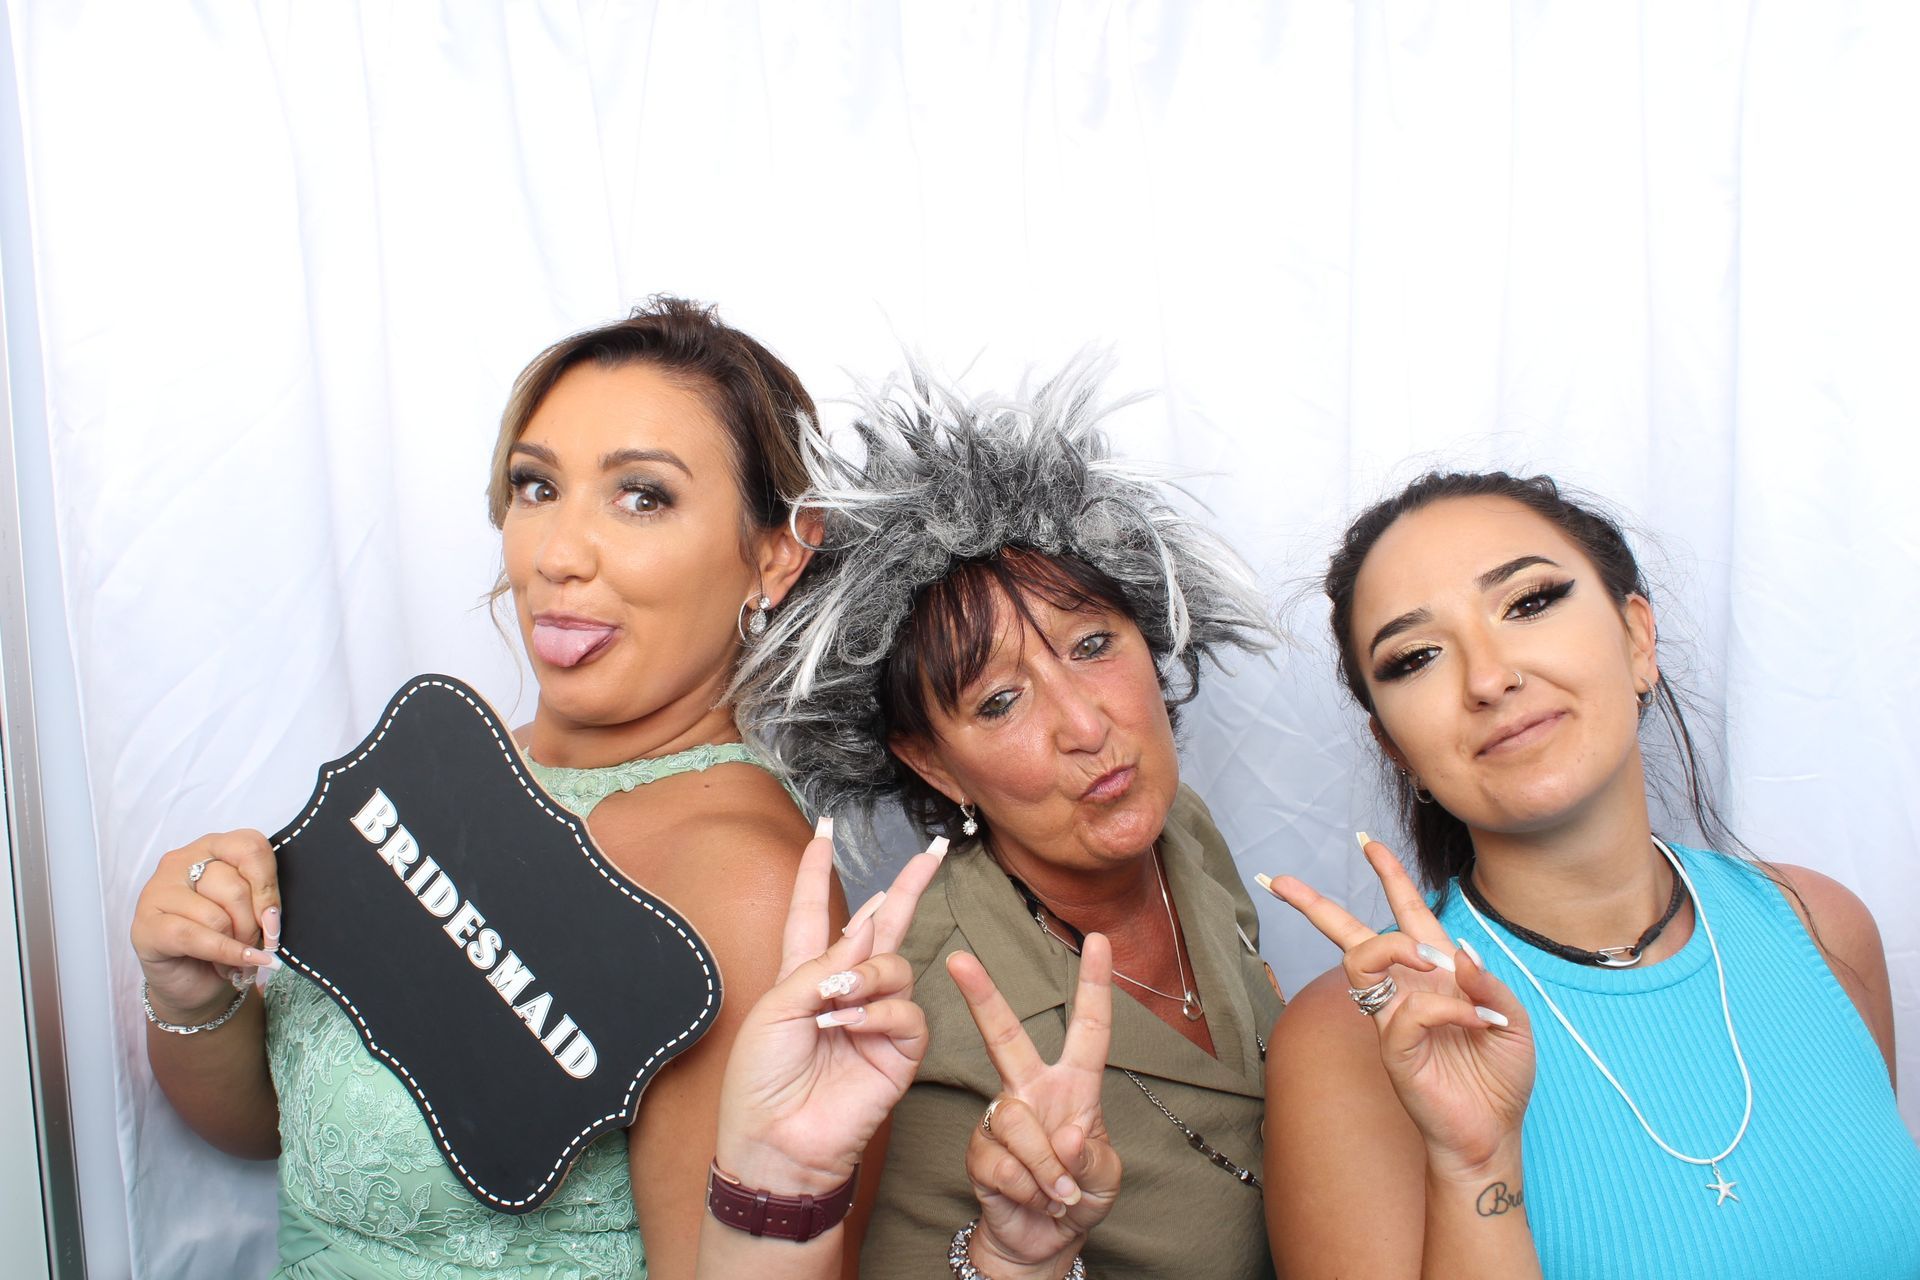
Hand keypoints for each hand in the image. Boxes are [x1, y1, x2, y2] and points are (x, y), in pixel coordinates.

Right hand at [130, 830, 281, 1022]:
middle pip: (235, 886)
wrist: (193, 981)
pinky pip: (194, 937)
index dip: (268, 886)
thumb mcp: (251, 912)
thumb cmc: (225, 939)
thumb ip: (262, 902)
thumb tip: (271, 916)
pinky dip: (222, 954)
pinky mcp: (146, 926)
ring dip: (235, 944)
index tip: (273, 918)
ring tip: (233, 958)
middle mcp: (181, 862)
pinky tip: (231, 967)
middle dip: (252, 925)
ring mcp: (158, 892)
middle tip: (253, 945)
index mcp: (213, 848)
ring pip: (216, 914)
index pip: (250, 847)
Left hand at [711, 822, 947, 1194]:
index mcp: (802, 976)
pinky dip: (877, 1012)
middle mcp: (844, 990)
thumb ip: (823, 962)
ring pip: (894, 965)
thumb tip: (870, 925)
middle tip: (933, 852)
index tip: (821, 834)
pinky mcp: (899, 1050)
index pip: (812, 913)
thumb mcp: (775, 1006)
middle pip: (881, 925)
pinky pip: (906, 1010)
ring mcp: (875, 1019)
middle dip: (907, 887)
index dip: (815, 874)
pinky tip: (849, 1027)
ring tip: (835, 1001)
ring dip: (866, 974)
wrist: (777, 1141)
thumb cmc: (760, 1080)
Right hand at [948, 935, 1120, 1272]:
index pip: (1089, 1029)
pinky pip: (1002, 1164)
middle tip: (959, 960)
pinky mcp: (979, 1150)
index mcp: (1073, 1085)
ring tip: (1059, 1195)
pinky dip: (1027, 1190)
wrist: (1042, 1239)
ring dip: (1048, 1172)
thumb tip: (1066, 1137)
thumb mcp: (1106, 1176)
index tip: (1099, 939)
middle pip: (1005, 1036)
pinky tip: (1032, 1199)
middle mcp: (1032, 1090)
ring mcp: (1002, 1118)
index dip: (1095, 985)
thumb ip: (1091, 1156)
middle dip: (982, 997)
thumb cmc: (1081, 1195)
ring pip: (1018, 1124)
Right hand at [1264, 836, 1533, 1174]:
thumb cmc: (1500, 1077)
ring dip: (1395, 945)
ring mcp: (1393, 1018)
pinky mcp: (1393, 1049)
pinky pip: (1408, 1011)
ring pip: (1362, 960)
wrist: (1492, 1134)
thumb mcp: (1513, 1018)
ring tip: (1428, 957)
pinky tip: (1471, 1020)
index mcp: (1436, 973)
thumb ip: (1488, 980)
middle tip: (1280, 880)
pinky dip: (1444, 1007)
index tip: (1368, 843)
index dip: (1389, 877)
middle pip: (1350, 936)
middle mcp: (1406, 990)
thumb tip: (1456, 952)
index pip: (1406, 914)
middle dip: (1314, 905)